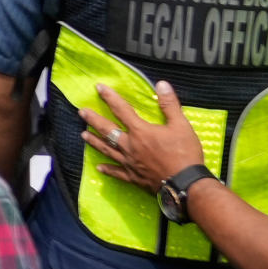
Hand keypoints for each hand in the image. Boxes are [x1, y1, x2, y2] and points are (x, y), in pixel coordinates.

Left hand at [81, 79, 207, 191]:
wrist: (185, 184)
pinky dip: (107, 170)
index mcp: (140, 131)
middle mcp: (130, 146)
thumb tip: (161, 84)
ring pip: (107, 150)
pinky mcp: (133, 177)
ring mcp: (129, 162)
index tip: (99, 88)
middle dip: (93, 120)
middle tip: (82, 112)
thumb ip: (170, 104)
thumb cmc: (184, 154)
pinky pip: (117, 173)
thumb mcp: (181, 125)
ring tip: (83, 135)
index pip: (121, 109)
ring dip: (94, 141)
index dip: (110, 97)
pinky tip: (99, 168)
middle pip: (107, 130)